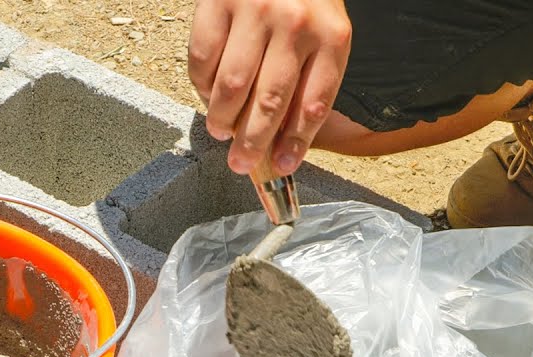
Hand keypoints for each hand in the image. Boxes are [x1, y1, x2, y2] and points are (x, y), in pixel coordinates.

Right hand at [188, 0, 351, 175]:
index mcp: (331, 37)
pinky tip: (208, 93)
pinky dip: (201, 85)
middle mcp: (295, 25)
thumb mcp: (324, 31)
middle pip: (270, 101)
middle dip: (254, 142)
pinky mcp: (218, 3)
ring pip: (232, 86)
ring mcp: (254, 12)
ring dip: (222, 118)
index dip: (297, 142)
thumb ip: (310, 79)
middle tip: (241, 164)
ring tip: (221, 131)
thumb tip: (282, 141)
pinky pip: (203, 59)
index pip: (314, 103)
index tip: (284, 166)